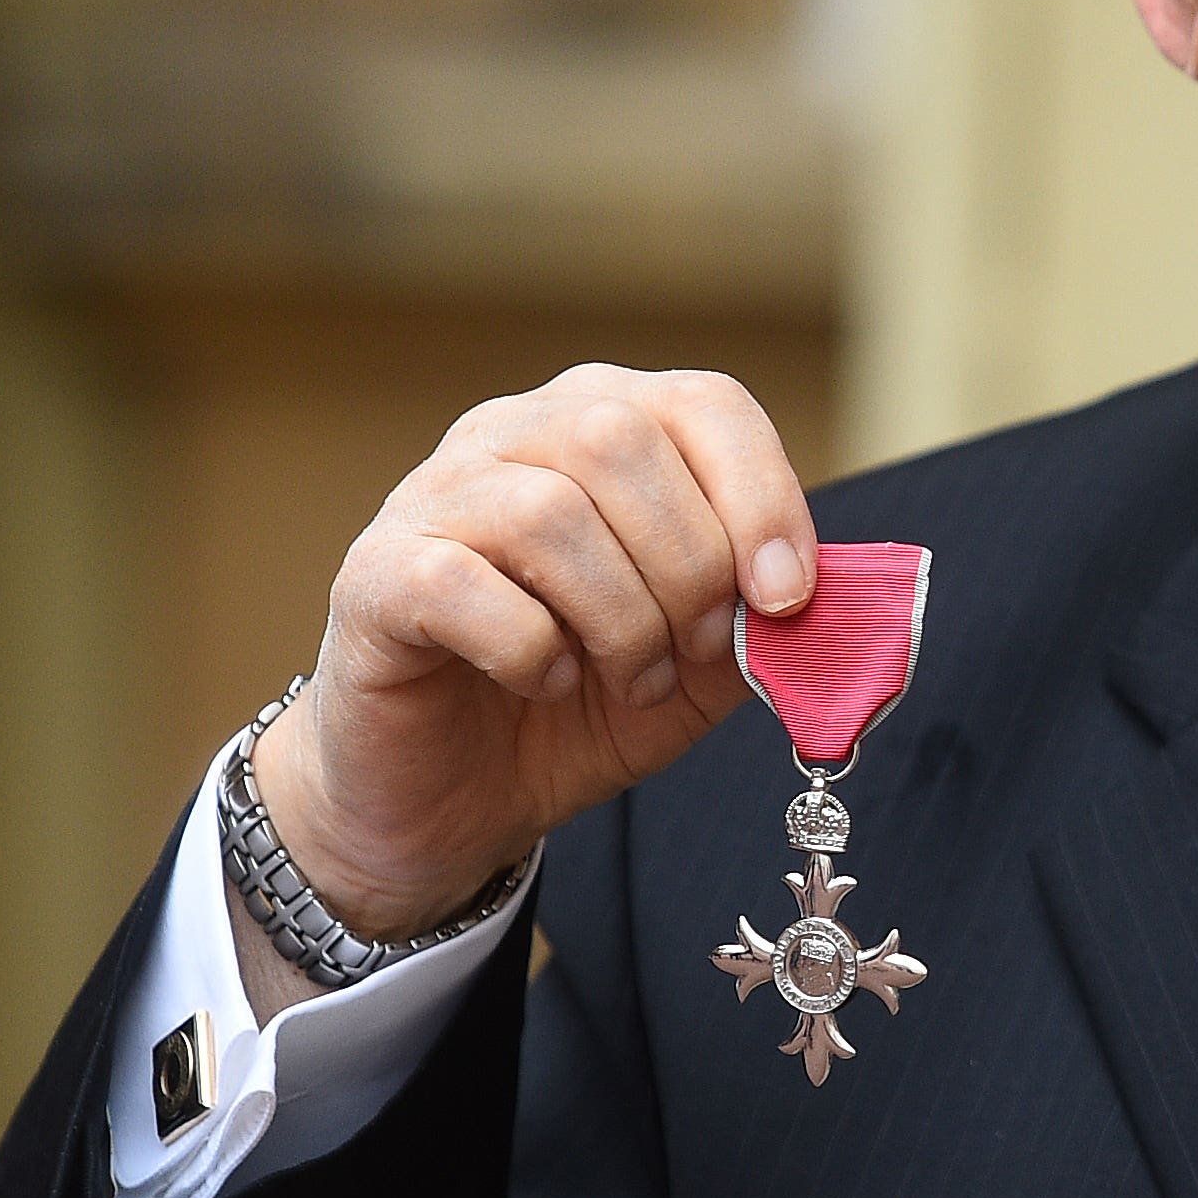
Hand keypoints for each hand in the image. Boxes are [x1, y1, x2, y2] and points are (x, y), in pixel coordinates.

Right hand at [250, 365, 814, 951]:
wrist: (454, 795)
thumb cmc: (579, 704)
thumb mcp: (703, 663)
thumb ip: (763, 619)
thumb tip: (823, 601)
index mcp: (603, 428)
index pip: (702, 402)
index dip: (761, 495)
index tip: (786, 598)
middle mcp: (513, 434)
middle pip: (621, 441)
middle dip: (688, 566)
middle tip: (694, 653)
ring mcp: (432, 497)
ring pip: (547, 511)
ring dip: (618, 618)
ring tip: (630, 678)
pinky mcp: (374, 576)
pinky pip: (462, 584)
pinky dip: (529, 647)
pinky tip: (545, 681)